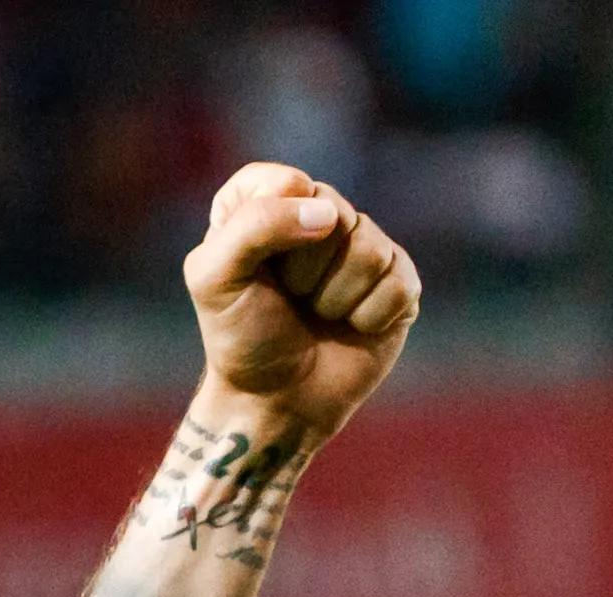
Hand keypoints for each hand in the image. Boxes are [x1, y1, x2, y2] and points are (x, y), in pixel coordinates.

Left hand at [183, 162, 419, 440]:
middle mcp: (315, 221)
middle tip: (287, 297)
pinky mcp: (397, 282)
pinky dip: (367, 315)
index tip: (258, 261)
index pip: (278, 179)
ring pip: (370, 247)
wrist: (276, 401)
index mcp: (263, 211)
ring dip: (335, 296)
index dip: (272, 217)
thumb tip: (326, 215)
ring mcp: (361, 249)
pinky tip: (349, 328)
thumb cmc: (242, 339)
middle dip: (303, 266)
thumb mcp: (215, 280)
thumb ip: (252, 227)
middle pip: (331, 210)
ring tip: (316, 315)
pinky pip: (398, 282)